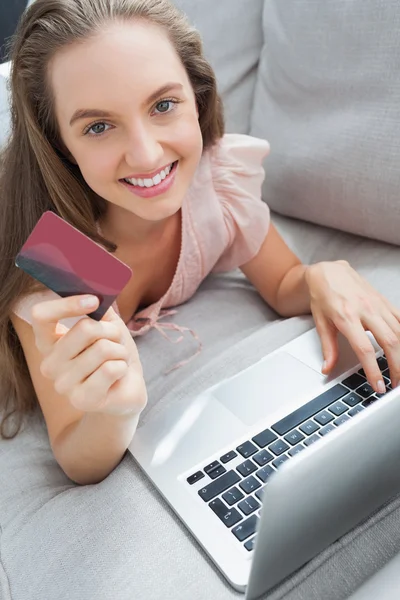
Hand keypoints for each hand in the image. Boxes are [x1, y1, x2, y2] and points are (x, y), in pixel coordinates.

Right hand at [31, 295, 146, 414]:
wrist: (127, 391)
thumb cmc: (114, 355)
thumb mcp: (108, 326)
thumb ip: (100, 309)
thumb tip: (98, 289)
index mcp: (49, 342)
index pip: (41, 315)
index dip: (67, 304)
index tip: (93, 301)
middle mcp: (49, 364)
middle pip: (85, 328)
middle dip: (112, 331)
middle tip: (116, 342)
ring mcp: (63, 385)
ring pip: (102, 349)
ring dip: (120, 351)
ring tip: (118, 361)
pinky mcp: (82, 400)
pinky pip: (110, 369)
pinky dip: (123, 367)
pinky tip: (118, 376)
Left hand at [305, 260, 399, 392]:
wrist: (328, 272)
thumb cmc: (323, 296)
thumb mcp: (321, 323)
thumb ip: (328, 348)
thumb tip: (327, 368)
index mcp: (347, 317)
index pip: (365, 349)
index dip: (373, 370)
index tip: (377, 385)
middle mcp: (366, 310)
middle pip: (389, 342)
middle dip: (396, 366)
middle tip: (395, 384)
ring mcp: (378, 304)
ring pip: (399, 333)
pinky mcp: (385, 301)